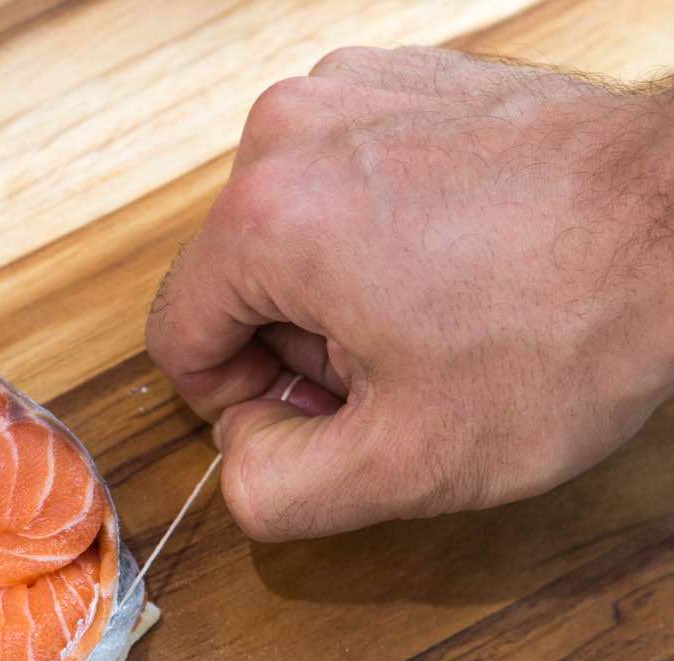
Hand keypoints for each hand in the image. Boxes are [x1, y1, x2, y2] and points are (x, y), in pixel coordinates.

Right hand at [147, 47, 673, 539]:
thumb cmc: (573, 323)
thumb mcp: (409, 463)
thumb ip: (276, 489)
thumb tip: (242, 451)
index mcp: (266, 218)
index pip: (178, 337)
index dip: (239, 403)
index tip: (322, 414)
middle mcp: (293, 131)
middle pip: (236, 281)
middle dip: (301, 346)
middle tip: (400, 376)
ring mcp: (354, 90)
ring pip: (288, 231)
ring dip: (340, 292)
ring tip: (439, 316)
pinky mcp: (407, 78)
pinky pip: (345, 179)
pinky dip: (381, 233)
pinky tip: (459, 264)